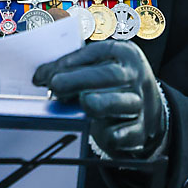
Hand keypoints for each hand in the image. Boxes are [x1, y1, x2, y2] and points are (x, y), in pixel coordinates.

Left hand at [33, 40, 167, 158]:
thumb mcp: (97, 65)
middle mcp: (133, 75)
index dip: (66, 64)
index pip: (94, 53)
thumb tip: (41, 77)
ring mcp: (139, 103)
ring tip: (83, 103)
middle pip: (109, 75)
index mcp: (122, 52)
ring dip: (97, 104)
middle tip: (55, 86)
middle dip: (78, 80)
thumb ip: (71, 67)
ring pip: (119, 103)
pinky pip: (121, 134)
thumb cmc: (111, 82)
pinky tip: (99, 130)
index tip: (43, 76)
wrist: (146, 106)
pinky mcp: (139, 131)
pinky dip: (110, 134)